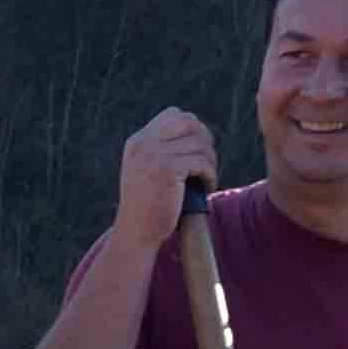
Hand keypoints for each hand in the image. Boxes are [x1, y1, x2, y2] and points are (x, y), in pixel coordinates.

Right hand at [111, 108, 221, 247]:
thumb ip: (163, 149)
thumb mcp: (148, 170)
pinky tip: (206, 188)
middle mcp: (143, 144)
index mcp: (138, 142)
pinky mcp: (168, 170)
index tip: (197, 150)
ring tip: (206, 180)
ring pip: (200, 144)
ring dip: (210, 162)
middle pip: (189, 122)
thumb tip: (199, 131)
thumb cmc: (148, 206)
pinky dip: (210, 175)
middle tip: (207, 163)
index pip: (174, 114)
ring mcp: (154, 155)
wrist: (137, 233)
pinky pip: (202, 162)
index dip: (192, 128)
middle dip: (205, 140)